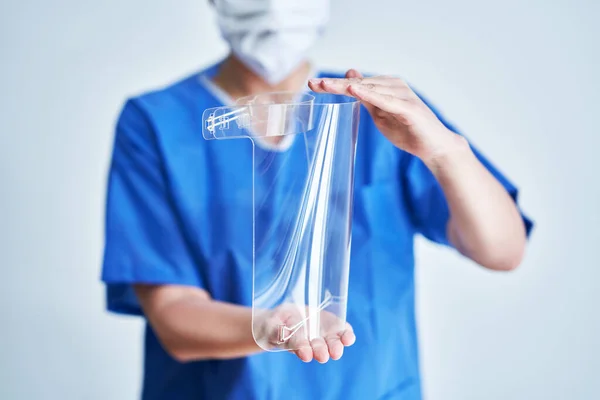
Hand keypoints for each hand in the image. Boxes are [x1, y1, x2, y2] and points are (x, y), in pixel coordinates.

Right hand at [254, 303, 354, 362]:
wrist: (286, 317)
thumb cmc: (274, 325)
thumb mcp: (271, 325)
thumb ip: (277, 330)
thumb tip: (284, 333)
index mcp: (295, 344)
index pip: (300, 348)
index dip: (302, 350)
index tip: (306, 354)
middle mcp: (311, 343)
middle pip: (318, 349)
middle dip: (320, 351)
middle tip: (322, 356)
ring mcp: (323, 335)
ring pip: (332, 343)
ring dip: (336, 346)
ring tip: (338, 349)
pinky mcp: (332, 325)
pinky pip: (342, 331)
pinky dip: (346, 334)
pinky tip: (348, 337)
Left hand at [308, 70, 465, 164]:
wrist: (433, 147)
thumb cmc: (407, 130)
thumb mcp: (379, 113)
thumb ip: (364, 98)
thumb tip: (348, 80)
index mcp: (385, 86)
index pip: (355, 83)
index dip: (333, 83)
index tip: (312, 84)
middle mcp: (393, 85)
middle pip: (358, 83)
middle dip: (334, 83)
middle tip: (313, 83)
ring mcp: (402, 95)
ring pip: (369, 89)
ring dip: (347, 86)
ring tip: (327, 85)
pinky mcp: (408, 108)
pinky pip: (385, 100)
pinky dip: (369, 94)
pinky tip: (354, 90)